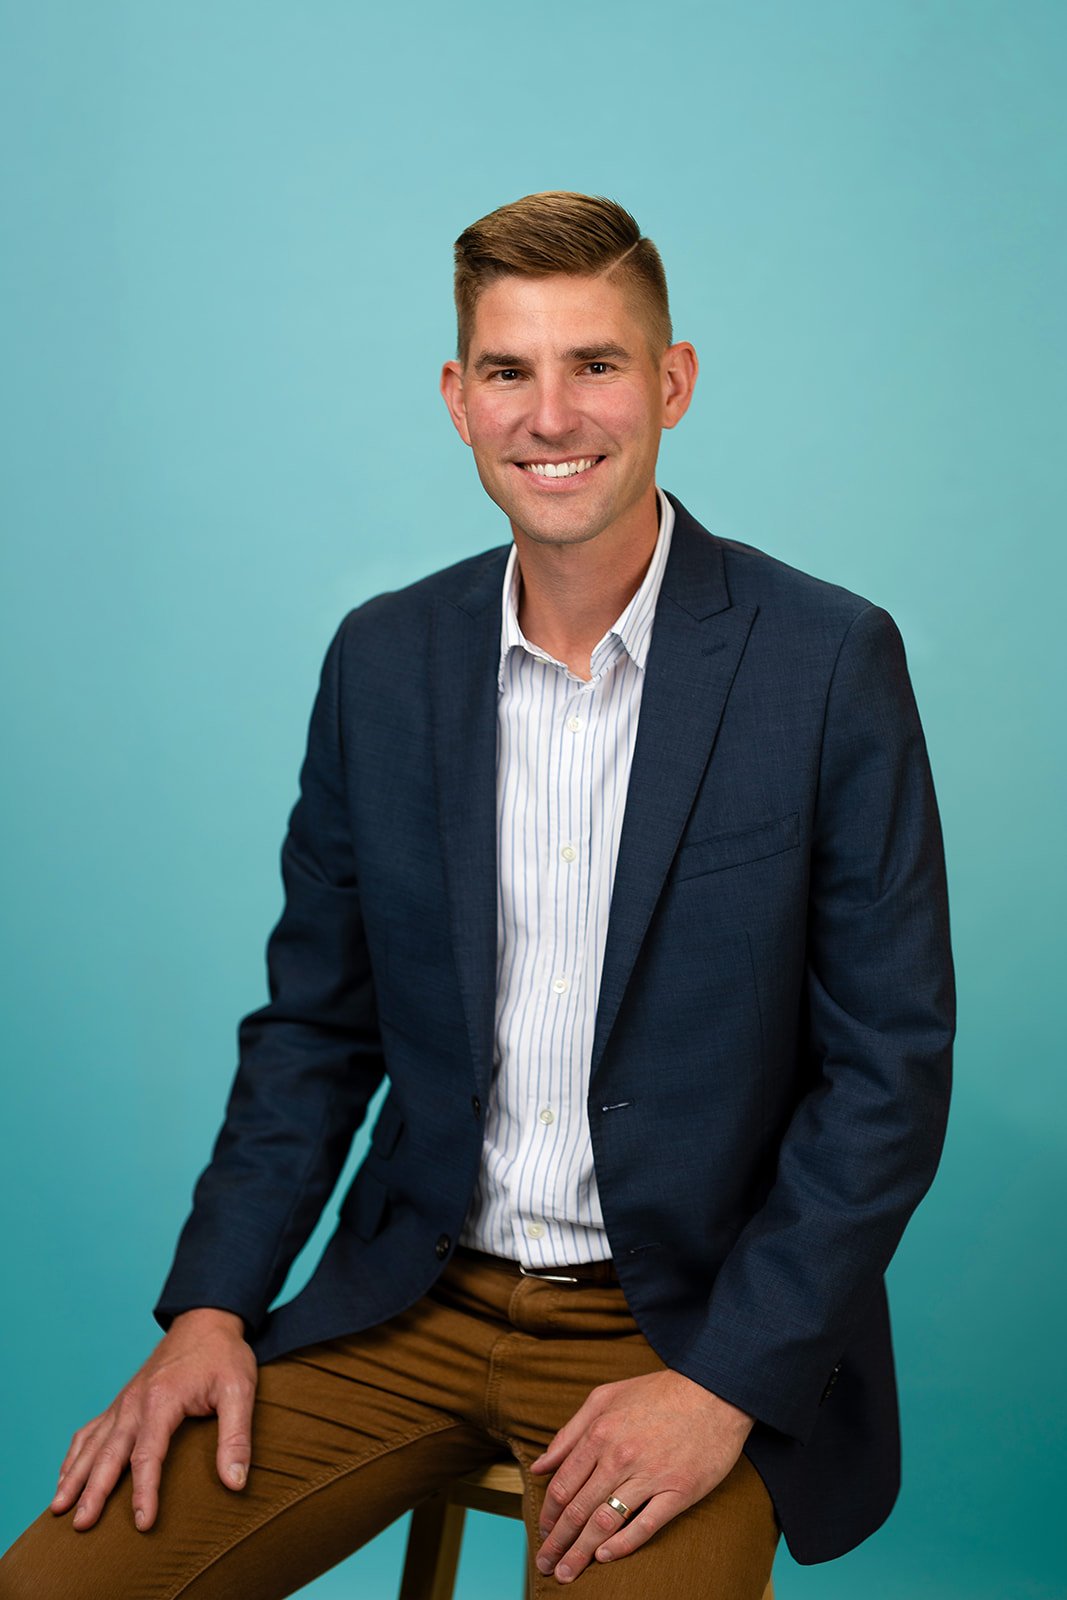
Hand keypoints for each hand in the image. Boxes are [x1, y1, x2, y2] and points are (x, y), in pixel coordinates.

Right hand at [50, 1307, 256, 1532]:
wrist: (205, 1319)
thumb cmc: (224, 1355)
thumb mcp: (240, 1390)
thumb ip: (236, 1436)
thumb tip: (236, 1482)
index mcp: (162, 1399)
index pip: (147, 1455)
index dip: (144, 1492)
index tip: (142, 1523)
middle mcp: (135, 1402)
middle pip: (108, 1454)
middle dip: (93, 1492)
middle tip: (81, 1526)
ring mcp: (124, 1401)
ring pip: (92, 1444)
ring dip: (74, 1477)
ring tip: (58, 1509)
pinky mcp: (121, 1401)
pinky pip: (90, 1430)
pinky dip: (74, 1455)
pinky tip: (65, 1476)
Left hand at [530, 1369, 753, 1583]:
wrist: (713, 1391)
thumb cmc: (657, 1393)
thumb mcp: (605, 1397)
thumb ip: (570, 1432)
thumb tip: (539, 1465)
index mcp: (600, 1433)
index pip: (563, 1485)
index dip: (548, 1514)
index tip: (542, 1532)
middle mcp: (620, 1456)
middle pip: (579, 1509)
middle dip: (557, 1542)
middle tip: (545, 1564)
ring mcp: (650, 1475)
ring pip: (606, 1522)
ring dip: (581, 1552)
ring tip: (567, 1574)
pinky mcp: (679, 1490)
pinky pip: (645, 1525)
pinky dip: (622, 1545)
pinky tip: (604, 1557)